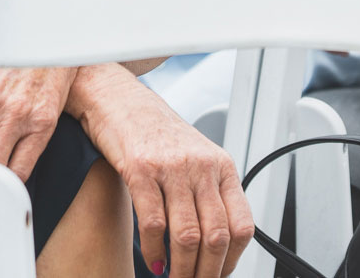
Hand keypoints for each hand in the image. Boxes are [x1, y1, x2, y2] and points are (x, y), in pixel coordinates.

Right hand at [71, 66, 253, 277]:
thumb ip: (209, 192)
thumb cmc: (154, 132)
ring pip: (187, 235)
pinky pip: (154, 224)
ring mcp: (172, 167)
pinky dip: (154, 252)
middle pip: (216, 235)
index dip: (232, 259)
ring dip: (182, 269)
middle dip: (207, 272)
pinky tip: (153, 262)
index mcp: (221, 165)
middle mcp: (202, 165)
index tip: (220, 274)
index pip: (242, 224)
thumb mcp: (195, 158)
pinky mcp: (140, 170)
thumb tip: (216, 242)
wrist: (118, 98)